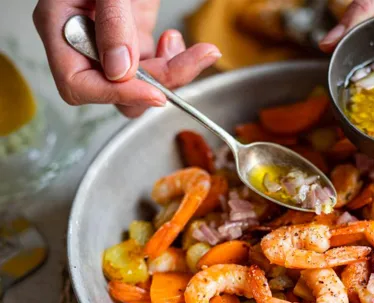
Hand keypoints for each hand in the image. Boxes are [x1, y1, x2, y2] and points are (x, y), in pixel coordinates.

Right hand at [33, 0, 220, 117]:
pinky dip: (175, 63)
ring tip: (198, 52)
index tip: (153, 91)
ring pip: (140, 86)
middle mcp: (83, 44)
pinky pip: (155, 70)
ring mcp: (109, 46)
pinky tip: (175, 41)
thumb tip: (120, 70)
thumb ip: (112, 22)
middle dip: (156, 82)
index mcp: (59, 28)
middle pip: (115, 92)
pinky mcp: (133, 43)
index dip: (115, 94)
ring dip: (174, 74)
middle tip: (186, 63)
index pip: (78, 84)